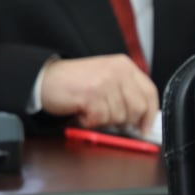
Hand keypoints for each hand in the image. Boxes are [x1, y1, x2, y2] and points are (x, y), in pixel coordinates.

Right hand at [39, 55, 159, 135]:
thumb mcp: (105, 78)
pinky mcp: (91, 95)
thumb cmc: (73, 82)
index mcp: (124, 66)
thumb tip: (141, 119)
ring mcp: (105, 82)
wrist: (44, 79)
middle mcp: (117, 71)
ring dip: (103, 121)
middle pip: (138, 108)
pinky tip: (82, 112)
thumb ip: (125, 92)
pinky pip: (100, 120)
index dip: (150, 114)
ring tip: (90, 110)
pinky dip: (89, 122)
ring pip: (119, 117)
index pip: (150, 92)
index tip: (145, 128)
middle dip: (124, 120)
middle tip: (108, 119)